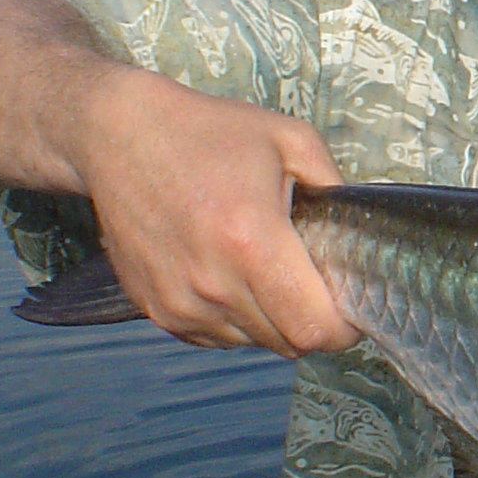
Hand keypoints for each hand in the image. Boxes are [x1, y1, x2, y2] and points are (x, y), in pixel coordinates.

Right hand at [71, 68, 363, 358]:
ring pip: (252, 344)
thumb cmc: (209, 133)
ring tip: (263, 270)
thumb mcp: (289, 139)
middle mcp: (212, 283)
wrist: (118, 135)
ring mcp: (178, 302)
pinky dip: (233, 320)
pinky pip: (215, 337)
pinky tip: (229, 275)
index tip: (350, 306)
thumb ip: (335, 187)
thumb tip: (360, 235)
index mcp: (252, 241)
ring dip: (270, 321)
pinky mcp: (154, 309)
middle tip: (311, 282)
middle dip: (311, 321)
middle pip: (288, 343)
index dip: (343, 328)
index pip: (313, 329)